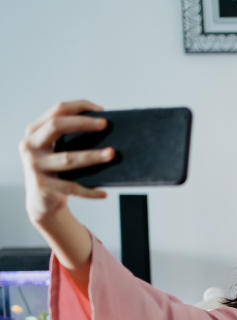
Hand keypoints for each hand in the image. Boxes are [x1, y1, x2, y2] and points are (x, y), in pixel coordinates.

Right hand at [20, 100, 112, 224]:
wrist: (42, 201)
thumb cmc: (58, 170)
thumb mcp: (58, 150)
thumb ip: (71, 137)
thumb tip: (106, 129)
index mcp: (34, 131)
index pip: (56, 111)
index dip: (78, 107)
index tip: (101, 110)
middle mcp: (30, 145)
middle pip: (56, 126)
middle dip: (82, 123)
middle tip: (105, 124)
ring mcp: (34, 166)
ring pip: (67, 159)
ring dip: (92, 156)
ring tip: (112, 154)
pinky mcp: (43, 186)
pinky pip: (71, 188)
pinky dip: (89, 192)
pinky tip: (104, 194)